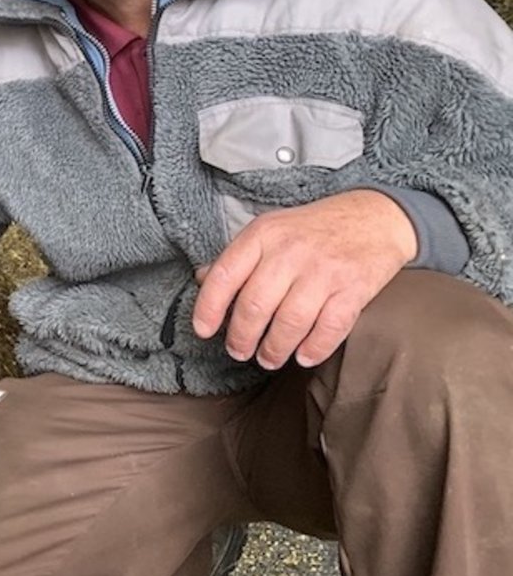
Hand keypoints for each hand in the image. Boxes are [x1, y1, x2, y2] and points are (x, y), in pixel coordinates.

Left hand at [192, 189, 417, 369]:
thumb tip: (201, 280)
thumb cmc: (313, 229)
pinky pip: (329, 328)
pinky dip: (314, 349)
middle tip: (239, 351)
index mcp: (263, 234)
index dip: (208, 307)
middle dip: (241, 337)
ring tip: (268, 358)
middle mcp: (290, 251)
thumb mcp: (270, 230)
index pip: (225, 275)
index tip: (203, 331)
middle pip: (255, 305)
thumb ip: (237, 257)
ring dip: (274, 349)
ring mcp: (324, 270)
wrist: (374, 217)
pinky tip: (303, 356)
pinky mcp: (354, 289)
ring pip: (290, 322)